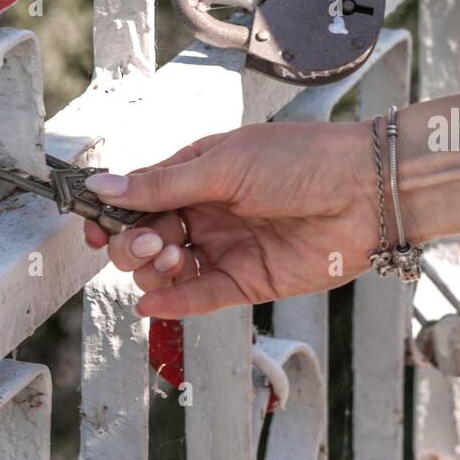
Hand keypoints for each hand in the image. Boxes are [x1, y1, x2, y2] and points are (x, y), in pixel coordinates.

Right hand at [82, 120, 379, 317]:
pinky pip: (201, 295)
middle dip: (133, 241)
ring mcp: (226, 246)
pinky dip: (173, 301)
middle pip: (146, 234)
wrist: (367, 192)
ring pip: (167, 268)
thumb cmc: (301, 159)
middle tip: (151, 240)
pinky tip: (151, 300)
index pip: (139, 195)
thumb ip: (163, 185)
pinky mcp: (248, 281)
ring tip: (169, 257)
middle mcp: (207, 210)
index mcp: (198, 171)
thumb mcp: (225, 165)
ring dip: (153, 267)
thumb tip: (101, 186)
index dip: (112, 212)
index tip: (92, 226)